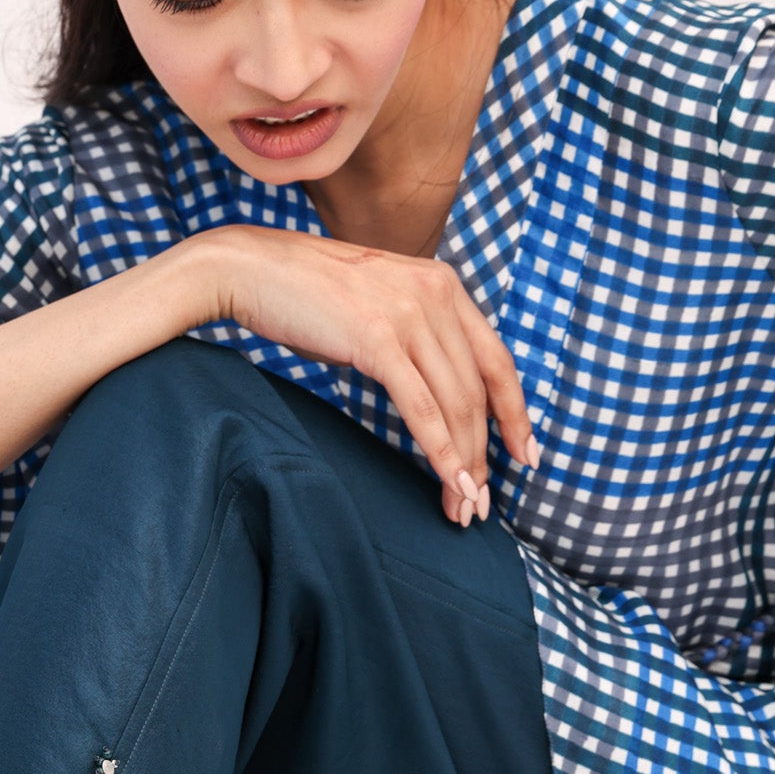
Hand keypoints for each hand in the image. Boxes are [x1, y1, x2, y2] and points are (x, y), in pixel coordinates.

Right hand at [203, 223, 539, 524]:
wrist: (250, 267)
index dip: (515, 412)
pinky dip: (440, 451)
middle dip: (486, 454)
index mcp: (442, 284)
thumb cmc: (304, 294)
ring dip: (464, 463)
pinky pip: (421, 407)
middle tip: (481, 502)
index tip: (524, 454)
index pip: (496, 358)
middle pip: (478, 390)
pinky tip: (448, 481)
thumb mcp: (377, 303)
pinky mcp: (378, 338)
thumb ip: (412, 335)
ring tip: (463, 506)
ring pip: (455, 404)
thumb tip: (432, 393)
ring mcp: (408, 315)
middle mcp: (436, 295)